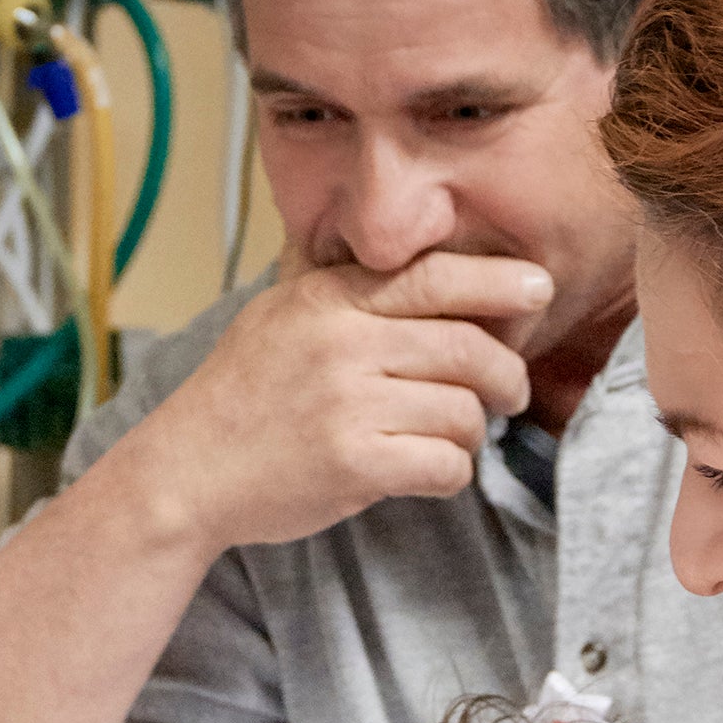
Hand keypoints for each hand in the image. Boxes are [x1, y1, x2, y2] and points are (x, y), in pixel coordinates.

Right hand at [123, 251, 547, 554]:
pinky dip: (450, 473)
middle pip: (468, 347)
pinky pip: (445, 464)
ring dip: (471, 433)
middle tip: (507, 394)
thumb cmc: (240, 399)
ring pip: (464, 411)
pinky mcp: (354, 464)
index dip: (499, 280)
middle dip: (505, 375)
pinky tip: (425, 471)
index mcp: (327, 301)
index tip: (538, 288)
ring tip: (446, 439)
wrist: (184, 473)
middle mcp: (340, 344)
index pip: (435, 275)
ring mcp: (347, 405)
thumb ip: (337, 284)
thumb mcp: (277, 316)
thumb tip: (397, 249)